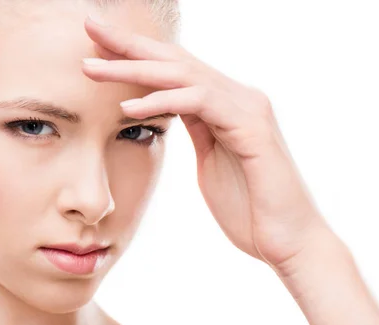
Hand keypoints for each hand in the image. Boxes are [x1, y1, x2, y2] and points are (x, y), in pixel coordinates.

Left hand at [82, 16, 331, 276]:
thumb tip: (175, 112)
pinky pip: (200, 102)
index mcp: (226, 105)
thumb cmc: (249, 209)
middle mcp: (238, 97)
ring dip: (134, 68)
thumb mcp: (212, 161)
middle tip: (90, 26)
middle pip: (175, 60)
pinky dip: (162, 101)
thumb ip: (199, 130)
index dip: (135, 55)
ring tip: (92, 67)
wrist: (288, 243)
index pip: (174, 70)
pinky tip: (129, 106)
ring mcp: (247, 109)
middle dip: (129, 44)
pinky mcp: (252, 128)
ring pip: (183, 74)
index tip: (97, 48)